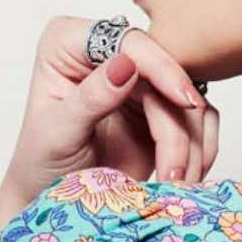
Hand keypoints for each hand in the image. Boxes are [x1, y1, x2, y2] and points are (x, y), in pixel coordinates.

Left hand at [0, 15, 218, 213]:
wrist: (56, 200)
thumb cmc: (41, 165)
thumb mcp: (58, 133)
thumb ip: (91, 98)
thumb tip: (126, 65)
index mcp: (69, 44)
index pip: (126, 41)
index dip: (162, 68)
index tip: (185, 103)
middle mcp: (107, 55)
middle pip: (166, 73)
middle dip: (178, 125)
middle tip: (176, 172)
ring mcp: (137, 82)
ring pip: (187, 101)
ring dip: (190, 146)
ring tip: (174, 185)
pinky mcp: (160, 111)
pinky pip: (196, 121)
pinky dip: (199, 151)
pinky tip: (185, 178)